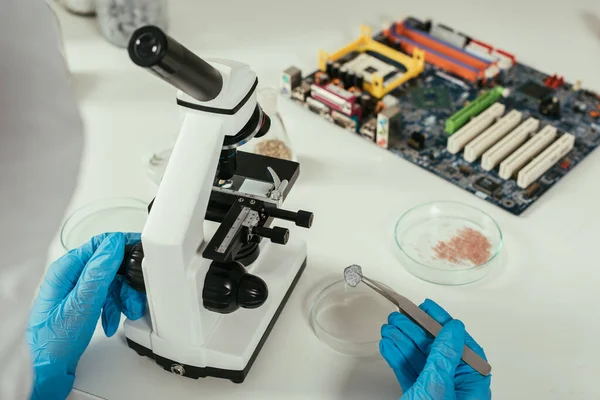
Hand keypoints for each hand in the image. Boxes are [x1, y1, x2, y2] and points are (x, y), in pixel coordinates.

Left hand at [26, 233, 146, 399]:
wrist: (46, 370)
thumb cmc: (54, 342)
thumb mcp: (82, 305)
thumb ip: (99, 273)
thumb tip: (114, 245)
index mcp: (67, 269)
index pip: (101, 244)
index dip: (125, 246)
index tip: (143, 252)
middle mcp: (71, 276)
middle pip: (110, 265)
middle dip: (127, 283)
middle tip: (134, 298)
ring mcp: (76, 289)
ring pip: (111, 282)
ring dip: (123, 298)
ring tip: (126, 314)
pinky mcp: (82, 303)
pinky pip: (106, 297)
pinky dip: (114, 309)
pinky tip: (112, 322)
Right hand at [380, 299, 490, 399]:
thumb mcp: (438, 386)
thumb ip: (443, 357)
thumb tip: (452, 329)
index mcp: (471, 384)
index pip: (461, 345)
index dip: (444, 323)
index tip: (427, 307)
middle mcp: (455, 386)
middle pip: (435, 349)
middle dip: (414, 330)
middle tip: (399, 315)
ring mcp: (435, 391)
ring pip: (419, 359)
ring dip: (402, 342)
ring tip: (389, 327)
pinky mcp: (418, 395)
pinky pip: (408, 373)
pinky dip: (397, 359)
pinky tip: (387, 346)